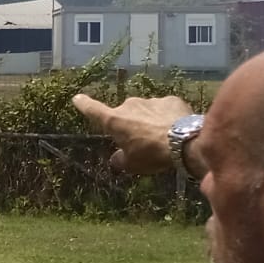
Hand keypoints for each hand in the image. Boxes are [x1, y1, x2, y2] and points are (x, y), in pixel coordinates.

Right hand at [70, 93, 192, 174]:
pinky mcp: (171, 100)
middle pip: (125, 113)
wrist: (186, 143)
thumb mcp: (132, 164)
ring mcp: (151, 101)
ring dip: (150, 120)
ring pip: (146, 110)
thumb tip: (116, 158)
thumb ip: (120, 159)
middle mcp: (129, 105)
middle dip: (130, 123)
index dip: (84, 104)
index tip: (77, 98)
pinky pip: (165, 108)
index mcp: (114, 121)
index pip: (93, 109)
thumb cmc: (152, 155)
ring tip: (163, 136)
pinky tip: (175, 128)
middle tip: (142, 139)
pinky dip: (167, 116)